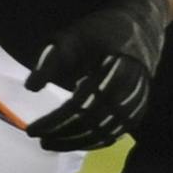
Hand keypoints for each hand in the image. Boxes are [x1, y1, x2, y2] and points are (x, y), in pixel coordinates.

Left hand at [23, 0, 169, 150]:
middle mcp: (130, 88)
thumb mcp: (70, 36)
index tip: (31, 130)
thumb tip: (30, 88)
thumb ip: (50, 60)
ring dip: (76, 142)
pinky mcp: (139, 110)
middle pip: (92, 122)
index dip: (55, 120)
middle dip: (63, 134)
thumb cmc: (99, 31)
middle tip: (38, 138)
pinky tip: (74, 142)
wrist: (142, 29)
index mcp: (112, 66)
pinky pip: (116, 134)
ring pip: (105, 133)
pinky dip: (93, 142)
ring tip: (50, 143)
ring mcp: (138, 102)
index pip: (79, 103)